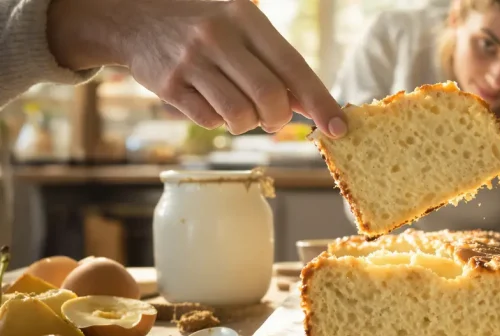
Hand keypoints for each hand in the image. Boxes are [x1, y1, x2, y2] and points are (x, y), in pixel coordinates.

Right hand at [47, 0, 346, 136]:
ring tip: (239, 109)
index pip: (293, 66)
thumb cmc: (203, 27)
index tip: (339, 127)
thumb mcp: (240, 28)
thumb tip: (314, 106)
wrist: (133, 17)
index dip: (320, 102)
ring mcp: (191, 60)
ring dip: (247, 123)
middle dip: (279, 118)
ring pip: (239, 115)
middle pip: (269, 96)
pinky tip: (210, 103)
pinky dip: (217, 121)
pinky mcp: (169, 85)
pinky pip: (208, 121)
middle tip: (274, 119)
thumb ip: (276, 63)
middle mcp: (219, 35)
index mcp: (245, 17)